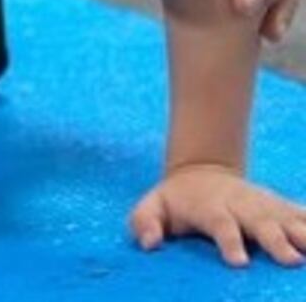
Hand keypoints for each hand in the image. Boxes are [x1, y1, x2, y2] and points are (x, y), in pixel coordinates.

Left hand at [130, 164, 305, 266]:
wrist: (203, 171)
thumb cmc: (178, 200)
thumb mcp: (154, 206)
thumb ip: (144, 221)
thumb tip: (148, 243)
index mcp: (210, 207)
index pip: (219, 223)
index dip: (229, 241)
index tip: (239, 263)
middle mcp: (241, 205)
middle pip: (260, 221)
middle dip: (275, 239)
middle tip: (290, 259)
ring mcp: (263, 204)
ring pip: (286, 216)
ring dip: (301, 231)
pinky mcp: (279, 206)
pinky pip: (300, 211)